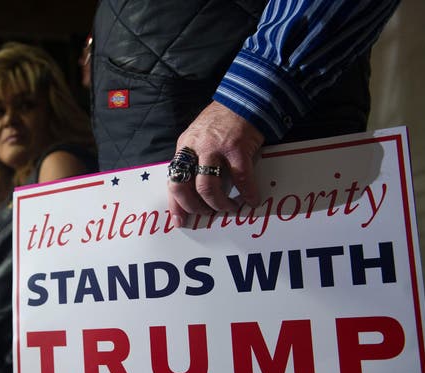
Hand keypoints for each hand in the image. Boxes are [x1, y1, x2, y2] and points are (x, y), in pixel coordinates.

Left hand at [167, 101, 264, 226]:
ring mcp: (215, 148)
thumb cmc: (222, 122)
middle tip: (208, 213)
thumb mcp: (198, 138)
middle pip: (186, 187)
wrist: (243, 99)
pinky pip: (240, 179)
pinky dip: (247, 193)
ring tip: (229, 207)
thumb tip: (193, 191)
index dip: (176, 204)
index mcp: (184, 147)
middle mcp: (195, 148)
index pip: (173, 180)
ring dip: (218, 203)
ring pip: (207, 187)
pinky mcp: (237, 148)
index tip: (180, 221)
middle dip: (196, 207)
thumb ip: (194, 160)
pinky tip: (252, 200)